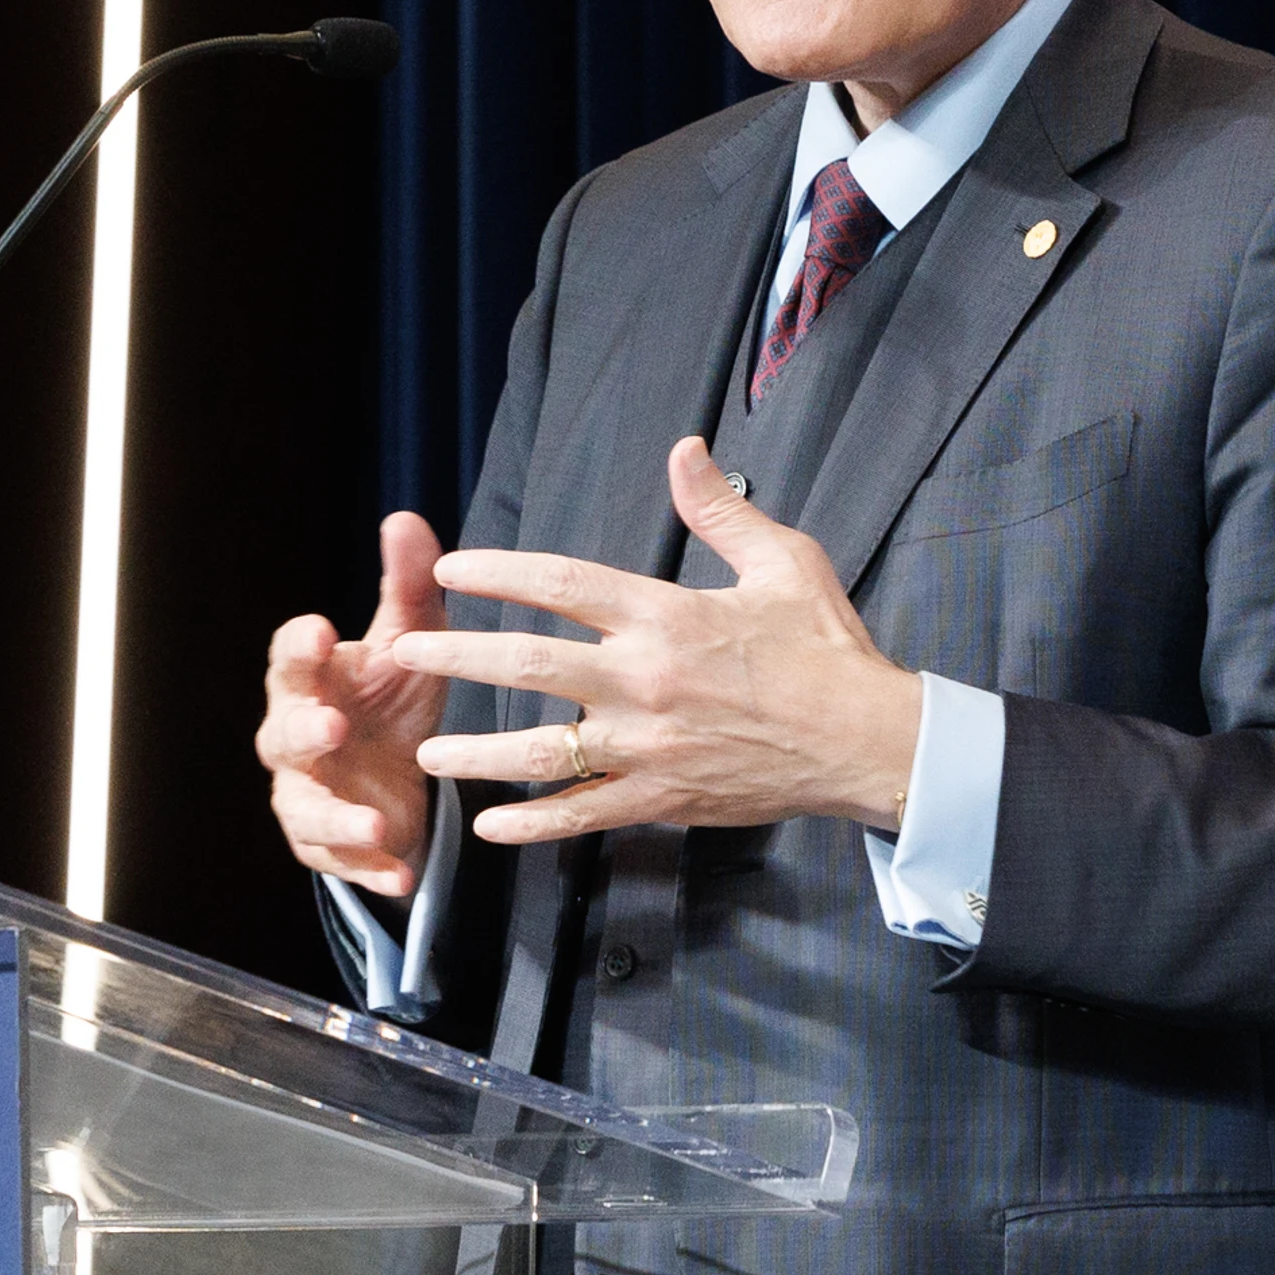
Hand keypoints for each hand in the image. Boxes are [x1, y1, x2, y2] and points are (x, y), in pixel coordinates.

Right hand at [256, 512, 454, 895]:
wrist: (402, 778)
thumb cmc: (393, 699)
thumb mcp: (413, 645)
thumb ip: (407, 588)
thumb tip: (405, 518)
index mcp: (312, 682)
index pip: (290, 660)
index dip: (300, 648)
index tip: (322, 632)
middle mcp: (297, 738)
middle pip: (282, 735)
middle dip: (304, 731)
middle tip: (331, 725)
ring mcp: (307, 795)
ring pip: (303, 807)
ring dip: (335, 815)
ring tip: (372, 819)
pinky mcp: (329, 846)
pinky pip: (340, 862)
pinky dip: (370, 867)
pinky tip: (402, 872)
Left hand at [398, 438, 924, 846]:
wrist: (868, 741)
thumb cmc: (828, 648)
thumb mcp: (784, 561)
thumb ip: (720, 510)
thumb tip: (685, 449)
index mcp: (667, 616)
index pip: (562, 586)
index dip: (498, 574)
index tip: (452, 570)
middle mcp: (646, 681)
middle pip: (529, 666)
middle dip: (458, 656)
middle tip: (406, 653)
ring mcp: (650, 747)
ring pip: (542, 751)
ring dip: (477, 753)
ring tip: (428, 752)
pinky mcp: (663, 798)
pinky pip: (583, 814)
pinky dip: (533, 823)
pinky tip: (490, 825)